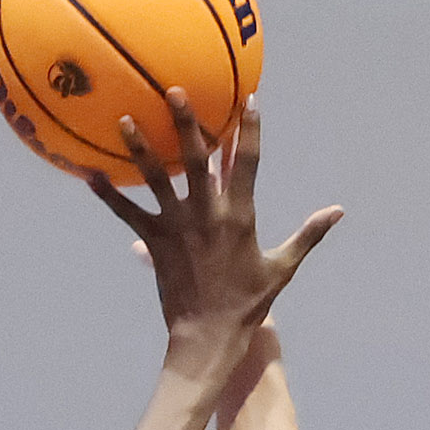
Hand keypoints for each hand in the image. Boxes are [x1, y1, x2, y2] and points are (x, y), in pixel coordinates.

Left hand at [90, 91, 340, 377]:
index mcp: (240, 216)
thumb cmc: (246, 306)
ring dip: (140, 148)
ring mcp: (178, 228)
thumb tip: (338, 211)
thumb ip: (308, 235)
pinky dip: (109, 195)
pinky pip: (128, 213)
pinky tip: (90, 174)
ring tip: (126, 119)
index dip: (249, 130)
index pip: (246, 164)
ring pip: (157, 179)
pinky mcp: (155, 244)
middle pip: (197, 159)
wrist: (208, 339)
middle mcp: (207, 215)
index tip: (249, 100)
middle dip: (186, 122)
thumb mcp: (281, 269)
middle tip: (174, 90)